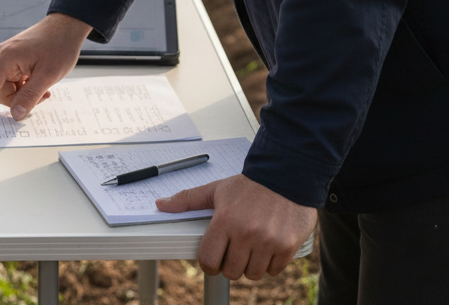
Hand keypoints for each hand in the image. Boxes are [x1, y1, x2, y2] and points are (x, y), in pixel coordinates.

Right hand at [0, 12, 91, 121]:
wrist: (67, 26)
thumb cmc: (59, 46)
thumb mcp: (47, 76)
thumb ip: (30, 97)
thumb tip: (15, 114)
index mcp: (6, 59)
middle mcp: (3, 57)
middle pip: (2, 91)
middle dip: (20, 99)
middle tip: (42, 95)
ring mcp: (9, 57)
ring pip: (10, 87)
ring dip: (25, 92)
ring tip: (44, 86)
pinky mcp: (15, 58)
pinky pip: (15, 80)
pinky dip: (27, 85)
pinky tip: (40, 80)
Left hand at [156, 174, 316, 280]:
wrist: (284, 175)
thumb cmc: (248, 185)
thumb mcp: (215, 189)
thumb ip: (187, 200)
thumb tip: (161, 204)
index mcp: (225, 220)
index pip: (208, 260)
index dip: (209, 264)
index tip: (213, 260)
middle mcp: (246, 233)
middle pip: (231, 271)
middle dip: (230, 264)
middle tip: (234, 249)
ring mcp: (268, 242)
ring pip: (253, 274)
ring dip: (250, 265)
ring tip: (251, 246)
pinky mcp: (287, 246)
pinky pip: (274, 271)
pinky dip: (270, 263)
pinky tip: (267, 246)